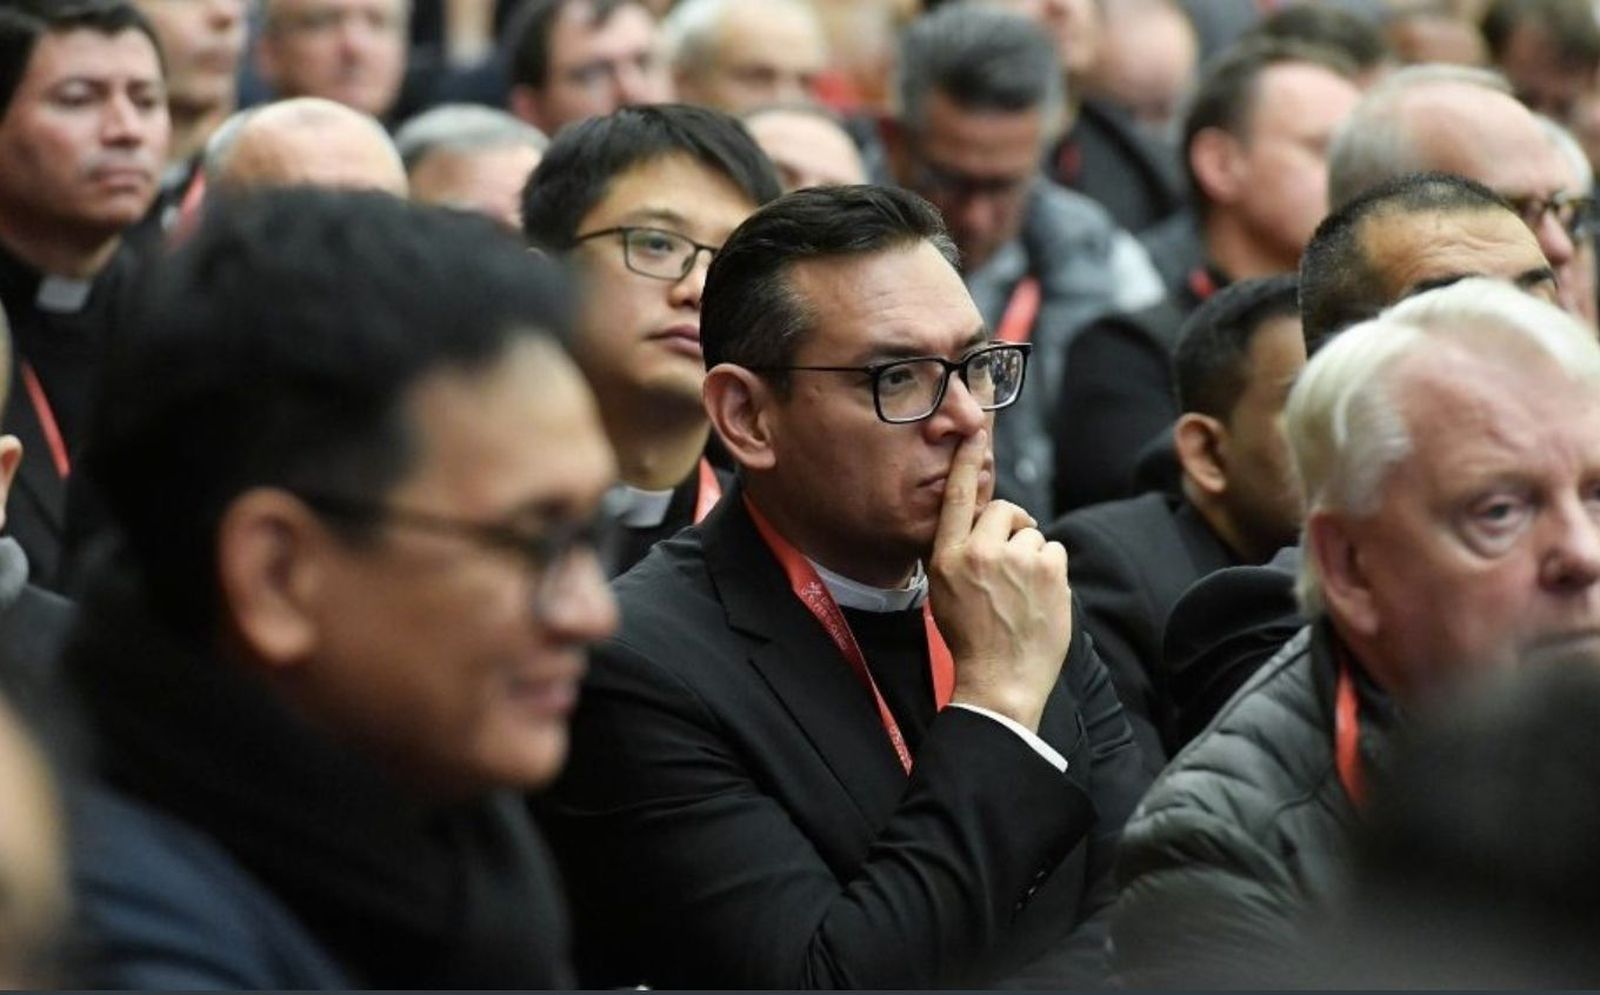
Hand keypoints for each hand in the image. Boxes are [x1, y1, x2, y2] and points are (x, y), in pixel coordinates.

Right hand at [928, 430, 1071, 731]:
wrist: (999, 680)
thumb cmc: (970, 639)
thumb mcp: (943, 591)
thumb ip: (958, 552)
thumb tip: (982, 525)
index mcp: (947, 556)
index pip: (959, 496)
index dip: (968, 461)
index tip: (975, 434)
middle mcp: (980, 551)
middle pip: (1005, 510)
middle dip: (1012, 528)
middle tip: (1010, 562)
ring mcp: (1018, 560)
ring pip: (1033, 534)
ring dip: (1033, 556)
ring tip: (1022, 593)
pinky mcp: (1051, 570)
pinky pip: (1055, 551)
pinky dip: (1051, 570)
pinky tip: (1039, 598)